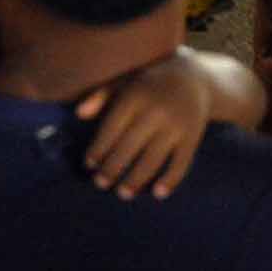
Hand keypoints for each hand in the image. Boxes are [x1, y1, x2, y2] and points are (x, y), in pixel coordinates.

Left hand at [75, 53, 212, 199]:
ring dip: (136, 180)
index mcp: (135, 96)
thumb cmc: (149, 83)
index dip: (98, 149)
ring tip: (123, 193)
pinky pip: (181, 163)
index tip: (89, 165)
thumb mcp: (125, 81)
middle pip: (129, 147)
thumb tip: (78, 114)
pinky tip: (157, 194)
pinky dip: (170, 180)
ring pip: (152, 159)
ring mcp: (175, 125)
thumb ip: (101, 95)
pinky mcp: (192, 136)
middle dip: (112, 168)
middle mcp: (155, 110)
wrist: (193, 77)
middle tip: (100, 184)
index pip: (111, 128)